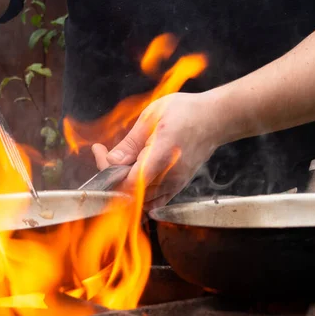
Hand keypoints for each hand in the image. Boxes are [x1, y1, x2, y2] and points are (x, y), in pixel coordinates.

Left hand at [92, 92, 221, 209]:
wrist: (214, 120)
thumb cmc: (185, 113)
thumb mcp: (152, 117)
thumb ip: (130, 143)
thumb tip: (111, 161)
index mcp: (162, 155)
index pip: (129, 182)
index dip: (107, 172)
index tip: (100, 151)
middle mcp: (169, 176)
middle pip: (129, 192)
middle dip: (110, 175)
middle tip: (104, 154)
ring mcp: (174, 185)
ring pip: (138, 200)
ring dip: (122, 185)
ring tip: (119, 162)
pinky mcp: (176, 188)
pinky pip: (152, 202)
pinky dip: (136, 195)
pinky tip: (131, 175)